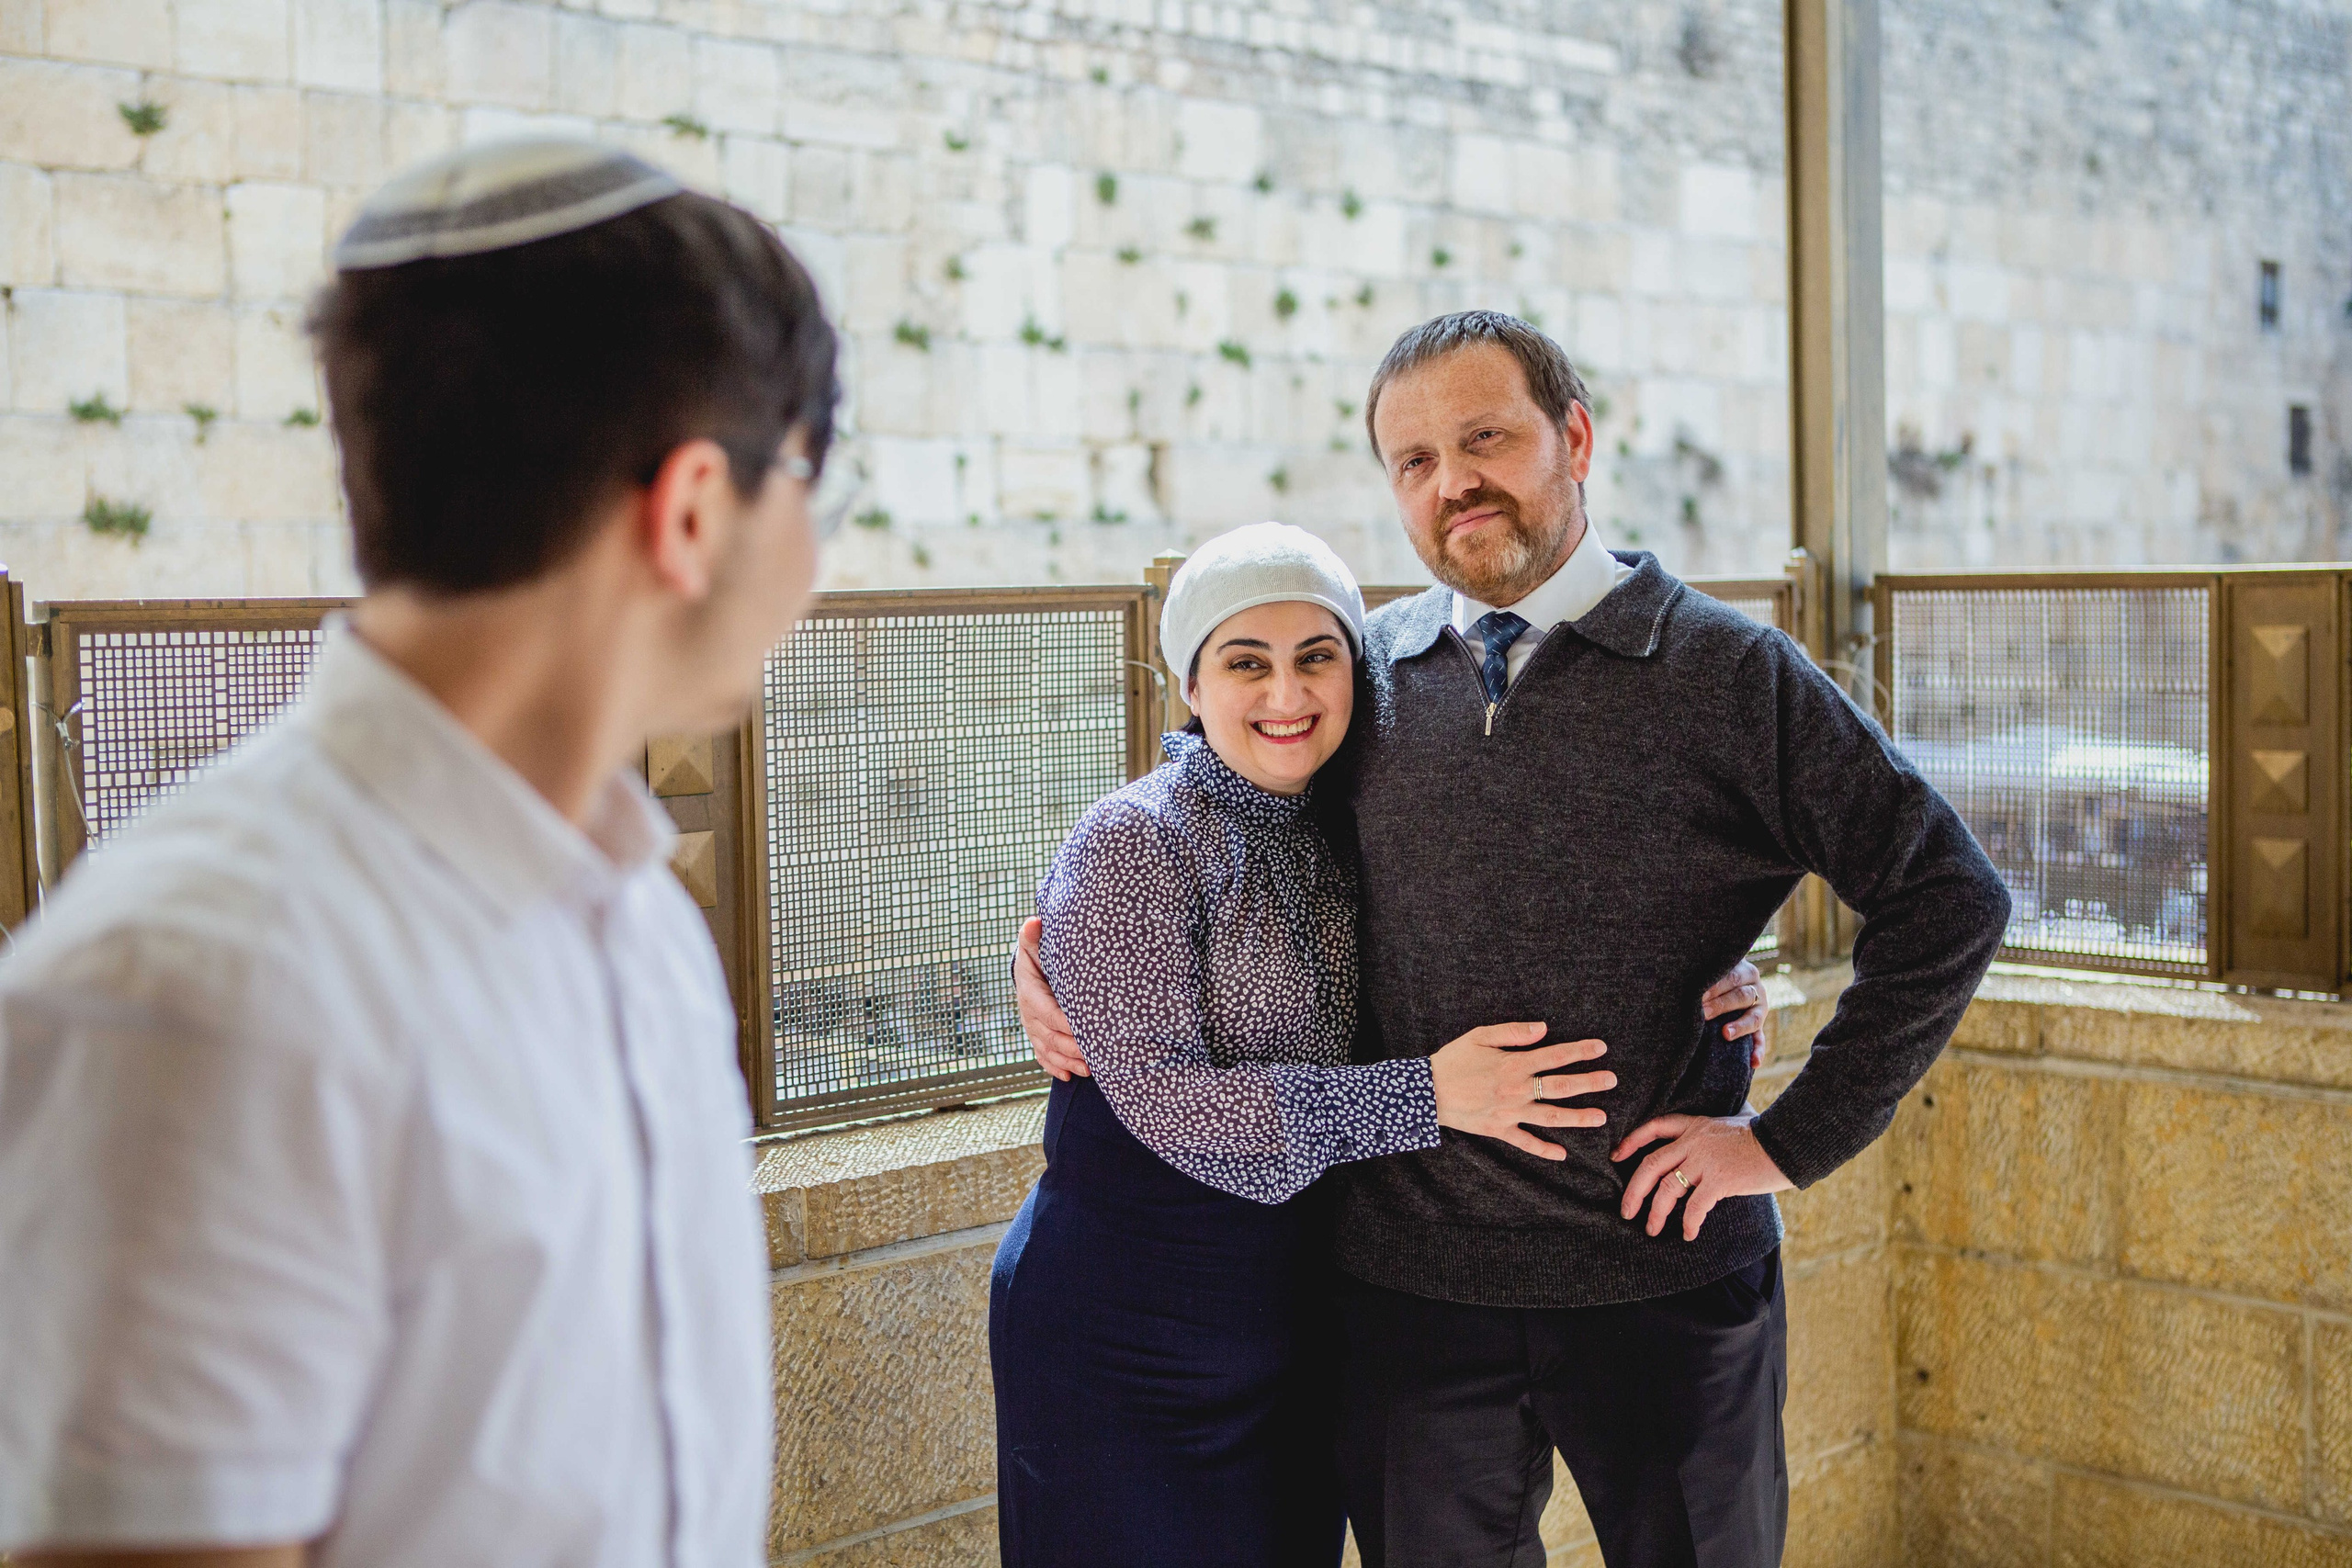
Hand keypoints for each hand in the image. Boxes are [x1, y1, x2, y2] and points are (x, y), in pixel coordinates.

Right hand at [1014, 917, 1086, 1079]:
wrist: (1028, 967)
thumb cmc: (1038, 953)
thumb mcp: (1034, 944)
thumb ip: (1033, 936)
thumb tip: (1033, 922)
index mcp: (1030, 992)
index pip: (1047, 1012)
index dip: (1065, 1023)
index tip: (1085, 1030)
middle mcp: (1028, 1014)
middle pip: (1050, 1036)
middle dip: (1072, 1049)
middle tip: (1096, 1058)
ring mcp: (1032, 1028)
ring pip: (1048, 1050)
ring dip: (1068, 1061)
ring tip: (1089, 1070)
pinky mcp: (1037, 1036)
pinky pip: (1043, 1056)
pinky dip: (1055, 1067)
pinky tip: (1070, 1076)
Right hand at [1431, 1024, 1613, 1160]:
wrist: (1425, 1092)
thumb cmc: (1452, 1060)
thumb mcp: (1479, 1036)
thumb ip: (1513, 1032)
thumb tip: (1543, 1029)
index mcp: (1513, 1064)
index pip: (1555, 1055)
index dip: (1580, 1051)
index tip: (1601, 1049)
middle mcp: (1517, 1089)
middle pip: (1561, 1087)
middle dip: (1590, 1083)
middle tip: (1612, 1080)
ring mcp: (1510, 1113)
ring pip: (1552, 1117)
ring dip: (1578, 1118)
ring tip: (1601, 1117)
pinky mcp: (1499, 1130)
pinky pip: (1526, 1143)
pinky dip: (1544, 1150)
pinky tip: (1562, 1154)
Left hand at [1612, 1113, 1792, 1239]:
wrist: (1786, 1142)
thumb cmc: (1763, 1135)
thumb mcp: (1730, 1123)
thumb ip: (1711, 1131)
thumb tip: (1707, 1140)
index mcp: (1694, 1125)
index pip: (1654, 1128)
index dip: (1631, 1142)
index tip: (1617, 1156)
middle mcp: (1694, 1141)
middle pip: (1651, 1165)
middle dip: (1634, 1191)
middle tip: (1626, 1211)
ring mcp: (1705, 1160)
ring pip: (1668, 1189)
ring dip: (1656, 1213)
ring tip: (1652, 1229)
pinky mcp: (1720, 1180)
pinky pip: (1695, 1206)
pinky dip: (1689, 1223)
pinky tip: (1689, 1234)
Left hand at [1703, 958, 1770, 1070]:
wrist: (1724, 988)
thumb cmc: (1710, 976)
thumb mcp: (1713, 972)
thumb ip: (1704, 975)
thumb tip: (1681, 981)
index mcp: (1744, 971)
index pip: (1732, 977)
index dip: (1716, 986)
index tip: (1699, 993)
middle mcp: (1755, 989)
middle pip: (1742, 996)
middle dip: (1722, 1004)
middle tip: (1703, 1012)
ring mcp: (1759, 1009)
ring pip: (1754, 1018)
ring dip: (1740, 1027)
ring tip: (1725, 1034)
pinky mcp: (1759, 1028)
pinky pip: (1761, 1040)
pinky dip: (1758, 1051)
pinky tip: (1754, 1062)